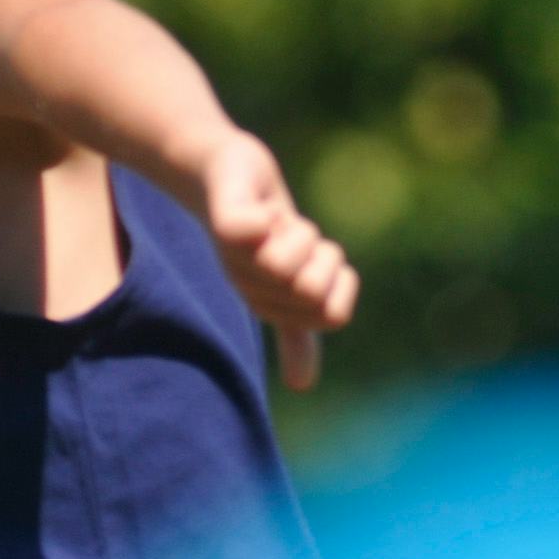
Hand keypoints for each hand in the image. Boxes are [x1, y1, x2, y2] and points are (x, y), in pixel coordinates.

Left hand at [197, 130, 360, 391]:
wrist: (221, 170)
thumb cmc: (259, 225)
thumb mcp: (287, 275)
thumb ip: (301, 327)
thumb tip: (302, 388)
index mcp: (271, 305)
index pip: (333, 316)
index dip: (337, 283)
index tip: (314, 261)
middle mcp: (251, 290)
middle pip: (316, 288)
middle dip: (317, 254)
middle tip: (288, 237)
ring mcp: (236, 261)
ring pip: (297, 256)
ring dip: (297, 229)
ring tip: (271, 222)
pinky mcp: (226, 223)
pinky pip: (256, 231)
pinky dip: (268, 216)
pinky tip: (256, 209)